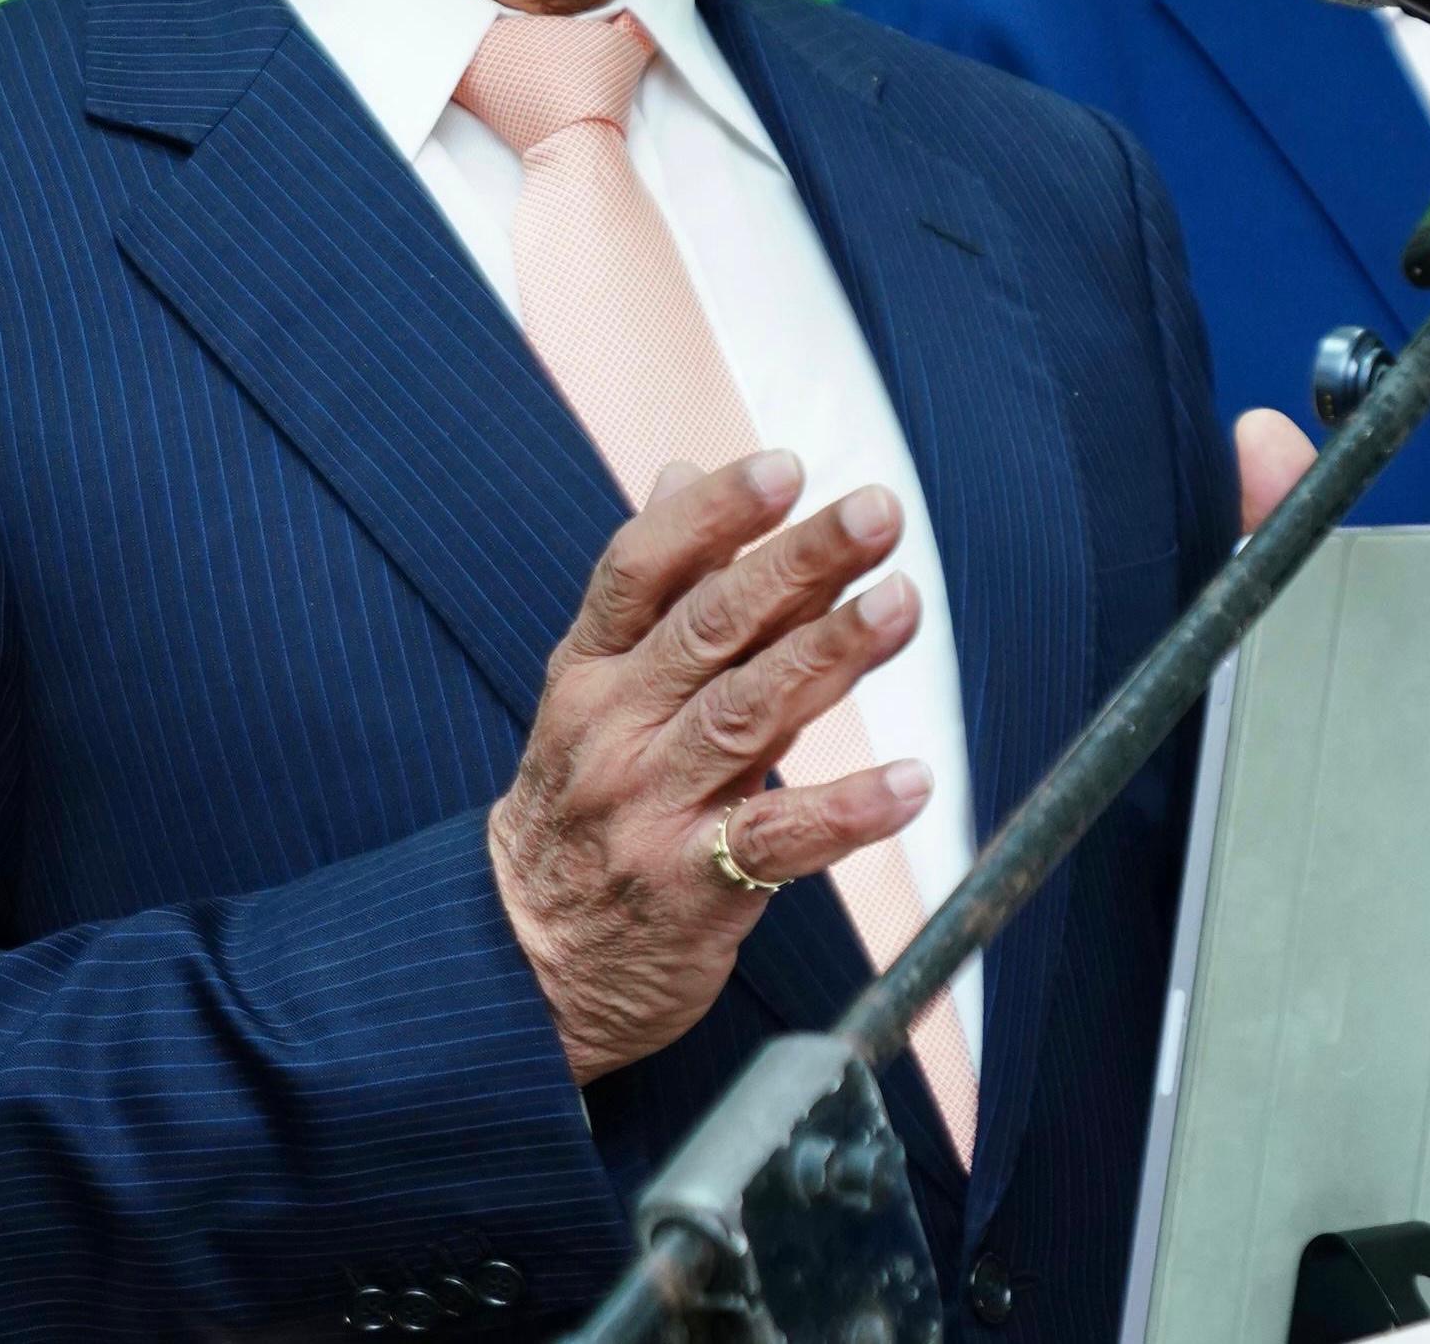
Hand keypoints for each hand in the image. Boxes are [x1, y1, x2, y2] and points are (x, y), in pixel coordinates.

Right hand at [486, 452, 928, 1085]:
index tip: (784, 465)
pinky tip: (911, 780)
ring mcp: (650, 808)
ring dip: (831, 654)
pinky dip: (848, 808)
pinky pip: (778, 839)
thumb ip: (658, 588)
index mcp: (588, 669)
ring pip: (745, 715)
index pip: (640, 569)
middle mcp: (613, 728)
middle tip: (876, 512)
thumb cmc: (580, 804)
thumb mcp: (594, 689)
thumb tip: (684, 470)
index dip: (712, 513)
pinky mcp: (693, 888)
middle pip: (708, 628)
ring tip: (902, 604)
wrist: (518, 964)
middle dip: (797, 563)